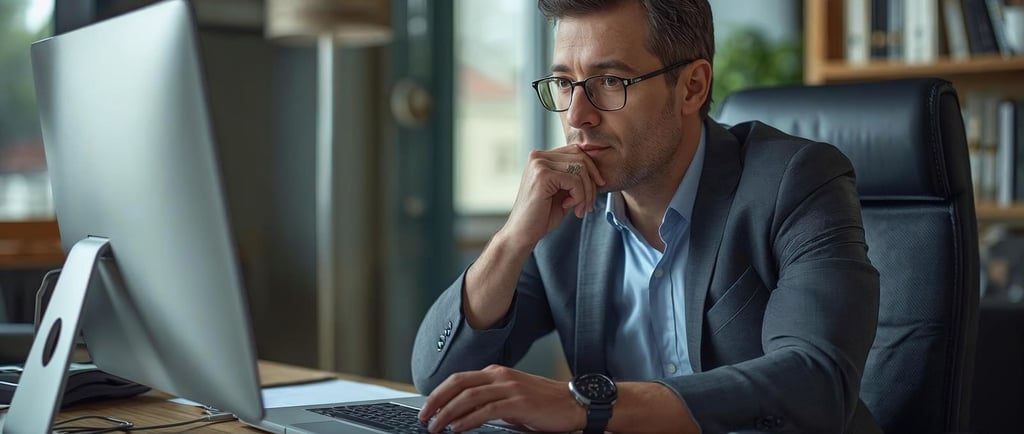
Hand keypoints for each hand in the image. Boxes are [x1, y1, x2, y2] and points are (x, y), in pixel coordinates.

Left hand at [417, 365, 584, 432]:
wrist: (574, 403)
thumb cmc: (544, 403)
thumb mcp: (512, 397)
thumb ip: (490, 400)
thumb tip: (464, 414)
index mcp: (496, 373)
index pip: (459, 379)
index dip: (439, 392)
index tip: (426, 407)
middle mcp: (500, 376)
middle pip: (458, 384)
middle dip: (436, 401)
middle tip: (423, 417)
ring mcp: (510, 387)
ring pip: (469, 397)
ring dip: (448, 412)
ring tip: (435, 426)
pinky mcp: (518, 402)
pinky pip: (486, 410)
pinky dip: (467, 420)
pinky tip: (457, 428)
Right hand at [501, 145, 605, 248]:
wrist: (523, 233)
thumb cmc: (542, 215)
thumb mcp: (562, 191)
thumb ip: (574, 177)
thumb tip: (597, 172)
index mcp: (541, 157)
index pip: (577, 152)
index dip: (592, 170)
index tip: (596, 189)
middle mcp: (538, 156)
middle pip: (581, 158)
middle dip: (591, 183)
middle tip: (588, 205)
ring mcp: (539, 164)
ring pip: (580, 169)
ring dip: (586, 193)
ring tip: (580, 209)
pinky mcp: (542, 175)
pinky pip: (575, 181)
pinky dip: (579, 197)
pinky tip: (567, 207)